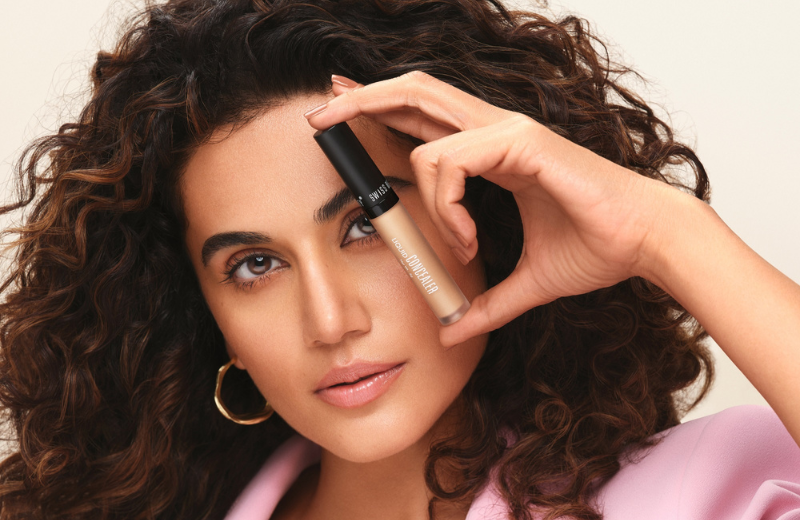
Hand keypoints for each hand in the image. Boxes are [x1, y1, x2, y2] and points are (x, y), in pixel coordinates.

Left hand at [305, 71, 683, 346]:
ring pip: (423, 121)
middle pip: (412, 91)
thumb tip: (451, 331)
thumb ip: (485, 304)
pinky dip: (448, 206)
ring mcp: (506, 129)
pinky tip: (469, 241)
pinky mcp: (520, 141)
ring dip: (415, 185)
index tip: (342, 110)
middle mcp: (495, 130)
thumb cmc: (595, 249)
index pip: (423, 116)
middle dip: (360, 96)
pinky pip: (453, 161)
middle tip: (319, 112)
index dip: (379, 107)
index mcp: (493, 151)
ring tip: (454, 243)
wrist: (644, 243)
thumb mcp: (525, 283)